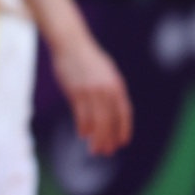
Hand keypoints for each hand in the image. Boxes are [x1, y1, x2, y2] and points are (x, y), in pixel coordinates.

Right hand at [51, 36, 131, 156]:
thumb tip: (112, 109)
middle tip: (106, 152)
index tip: (122, 143)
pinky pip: (81, 114)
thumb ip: (111, 90)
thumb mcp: (106, 72)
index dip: (124, 129)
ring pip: (95, 121)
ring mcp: (90, 91)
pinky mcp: (75, 92)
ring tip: (94, 149)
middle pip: (109, 121)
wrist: (71, 43)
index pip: (124, 113)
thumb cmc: (88, 58)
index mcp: (116, 85)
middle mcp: (106, 90)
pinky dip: (83, 126)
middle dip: (108, 138)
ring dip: (95, 137)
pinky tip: (82, 134)